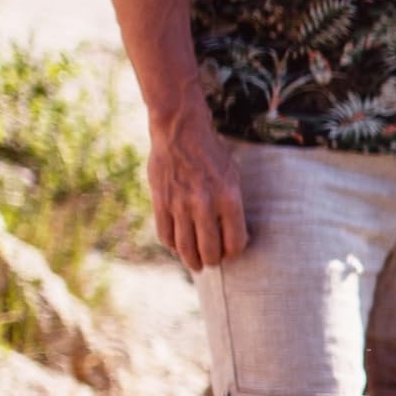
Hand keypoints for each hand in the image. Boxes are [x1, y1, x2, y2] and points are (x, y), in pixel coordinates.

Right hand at [147, 110, 247, 273]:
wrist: (180, 131)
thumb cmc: (212, 153)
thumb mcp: (233, 175)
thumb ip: (231, 204)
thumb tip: (230, 233)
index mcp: (229, 197)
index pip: (235, 241)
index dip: (234, 252)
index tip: (232, 253)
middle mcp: (205, 204)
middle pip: (210, 250)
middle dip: (213, 261)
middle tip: (213, 263)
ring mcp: (180, 205)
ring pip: (185, 248)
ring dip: (191, 260)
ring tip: (196, 264)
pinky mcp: (160, 202)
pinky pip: (165, 235)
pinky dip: (172, 246)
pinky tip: (178, 248)